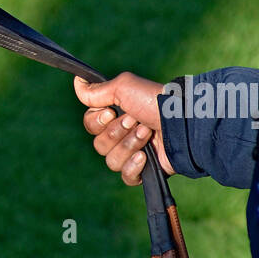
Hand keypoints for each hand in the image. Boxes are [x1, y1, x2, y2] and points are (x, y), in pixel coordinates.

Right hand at [73, 71, 174, 186]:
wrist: (181, 123)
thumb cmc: (154, 101)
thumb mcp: (123, 87)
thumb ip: (97, 90)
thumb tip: (77, 81)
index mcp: (116, 115)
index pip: (90, 125)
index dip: (97, 121)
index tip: (112, 112)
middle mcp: (123, 134)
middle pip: (99, 144)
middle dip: (117, 132)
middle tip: (136, 121)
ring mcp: (134, 153)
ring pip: (111, 160)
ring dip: (129, 145)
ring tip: (147, 134)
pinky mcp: (145, 170)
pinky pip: (126, 177)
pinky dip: (134, 167)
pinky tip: (146, 156)